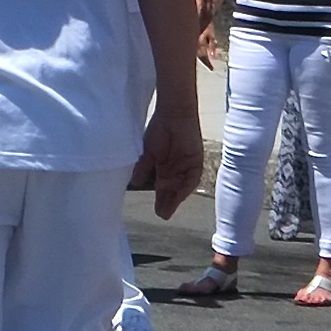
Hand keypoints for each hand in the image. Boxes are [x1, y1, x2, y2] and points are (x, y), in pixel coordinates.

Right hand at [136, 90, 204, 214]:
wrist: (173, 115)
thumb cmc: (159, 130)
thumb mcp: (147, 152)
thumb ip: (143, 168)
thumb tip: (135, 182)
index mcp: (163, 169)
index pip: (162, 189)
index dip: (160, 200)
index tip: (157, 212)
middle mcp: (175, 171)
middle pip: (172, 191)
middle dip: (168, 203)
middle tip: (163, 215)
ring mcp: (185, 167)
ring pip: (181, 188)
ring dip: (176, 198)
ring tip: (169, 209)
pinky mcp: (195, 163)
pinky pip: (192, 179)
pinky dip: (186, 187)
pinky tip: (180, 195)